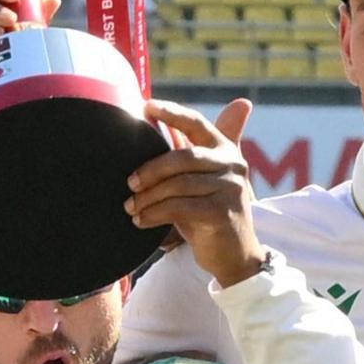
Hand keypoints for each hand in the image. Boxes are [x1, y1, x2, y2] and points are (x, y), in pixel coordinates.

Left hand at [128, 99, 266, 284]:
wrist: (235, 256)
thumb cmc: (209, 214)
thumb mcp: (201, 181)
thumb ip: (188, 154)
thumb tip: (161, 120)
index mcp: (226, 149)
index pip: (196, 123)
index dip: (171, 112)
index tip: (145, 106)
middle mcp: (233, 164)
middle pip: (182, 157)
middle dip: (150, 170)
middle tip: (129, 184)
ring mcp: (231, 188)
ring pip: (177, 185)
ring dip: (148, 198)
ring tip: (131, 207)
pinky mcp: (222, 212)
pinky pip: (179, 207)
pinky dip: (154, 214)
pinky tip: (141, 221)